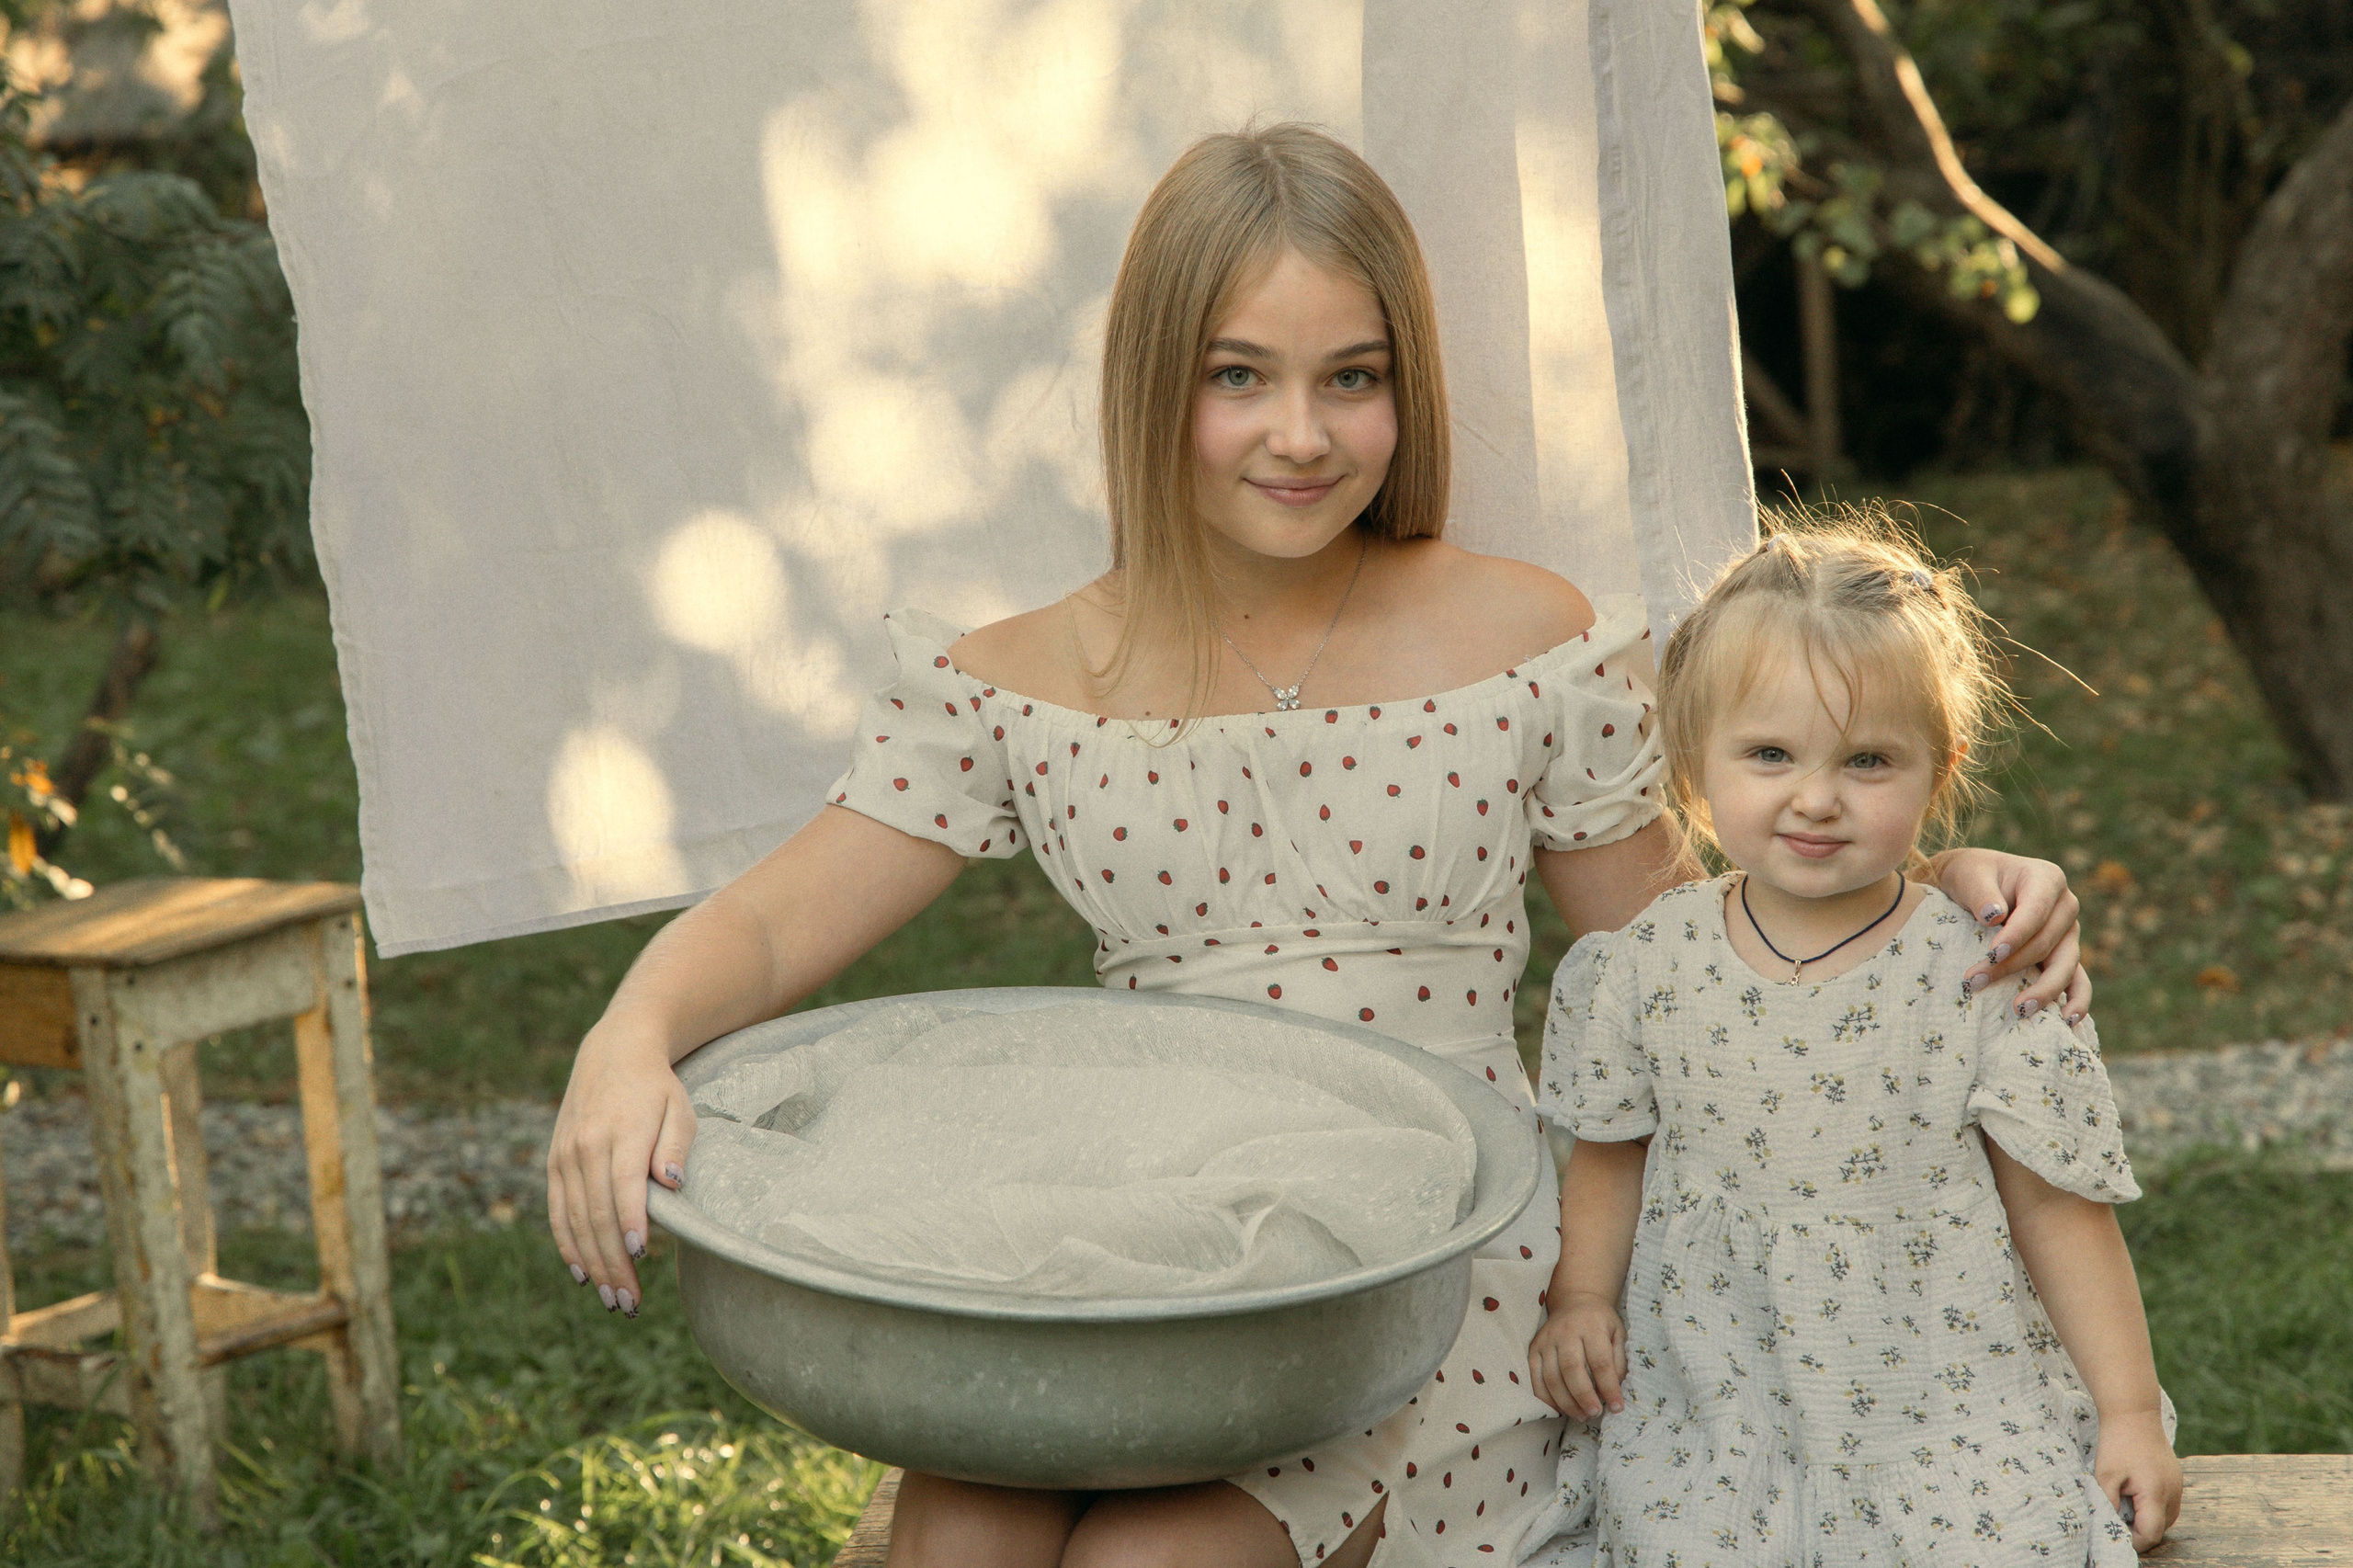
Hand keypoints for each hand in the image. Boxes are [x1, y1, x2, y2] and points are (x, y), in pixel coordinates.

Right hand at [546, 1021, 697, 1317]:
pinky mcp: (554, 1163)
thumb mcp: (680, 1107)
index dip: (631, 1222)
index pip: (623, 1185)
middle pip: (597, 1214)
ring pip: (575, 1220)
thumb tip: (671, 1183)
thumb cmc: (658, 1088)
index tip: (641, 1256)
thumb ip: (675, 1145)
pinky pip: (558, 1212)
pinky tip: (583, 1274)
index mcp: (622, 1132)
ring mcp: (565, 1156)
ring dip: (592, 1264)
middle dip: (613, 1262)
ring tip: (612, 1300)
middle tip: (629, 1303)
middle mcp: (586, 1146)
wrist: (613, 1053)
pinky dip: (568, 1246)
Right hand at [1527, 1292, 1627, 1419]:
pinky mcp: (1534, 1349)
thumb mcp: (1618, 1334)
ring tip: (1581, 1416)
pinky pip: (1535, 1377)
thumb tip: (1614, 1391)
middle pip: (1571, 1369)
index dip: (1609, 1387)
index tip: (1617, 1408)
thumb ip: (1619, 1361)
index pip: (1600, 1361)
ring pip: (1551, 1376)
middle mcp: (1566, 1332)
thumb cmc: (1600, 1322)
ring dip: (1566, 1402)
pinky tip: (1559, 1409)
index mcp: (1592, 1327)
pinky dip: (1545, 1397)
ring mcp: (1547, 1340)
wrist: (1575, 1301)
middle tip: (1595, 1413)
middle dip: (1583, 1396)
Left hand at [1932, 848, 2092, 1022]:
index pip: (2036, 910)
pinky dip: (2076, 1000)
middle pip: (2046, 943)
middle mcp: (2065, 907)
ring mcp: (2068, 934)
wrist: (1974, 885)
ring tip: (2020, 1009)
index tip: (1992, 953)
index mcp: (2047, 879)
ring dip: (2043, 990)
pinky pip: (2077, 980)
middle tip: (1975, 982)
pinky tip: (2068, 1021)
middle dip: (2012, 966)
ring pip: (2065, 965)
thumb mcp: (1969, 874)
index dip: (2017, 934)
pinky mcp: (2064, 956)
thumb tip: (1994, 916)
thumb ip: (1980, 892)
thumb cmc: (1971, 875)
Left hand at [2094, 1408, 2181, 1550]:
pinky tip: (2134, 1493)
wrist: (2134, 1412)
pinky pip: (2167, 1504)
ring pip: (2166, 1518)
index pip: (2151, 1534)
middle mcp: (2172, 1493)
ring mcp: (2177, 1486)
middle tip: (2116, 1517)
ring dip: (2147, 1519)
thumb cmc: (2117, 1442)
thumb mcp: (2105, 1475)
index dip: (2133, 1541)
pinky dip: (2152, 1507)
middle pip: (2160, 1529)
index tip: (2115, 1533)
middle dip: (2139, 1531)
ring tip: (2123, 1504)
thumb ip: (2107, 1504)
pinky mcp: (2176, 1480)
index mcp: (2156, 1493)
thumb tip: (2110, 1527)